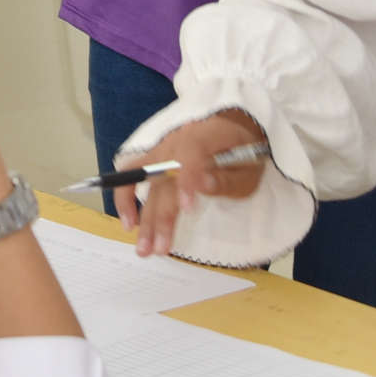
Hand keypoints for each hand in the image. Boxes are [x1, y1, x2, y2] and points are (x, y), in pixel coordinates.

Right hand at [115, 109, 270, 258]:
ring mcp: (162, 149)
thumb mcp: (249, 170)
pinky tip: (129, 222)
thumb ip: (227, 180)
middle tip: (161, 249)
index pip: (191, 154)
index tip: (187, 209)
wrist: (232, 127)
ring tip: (144, 247)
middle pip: (164, 179)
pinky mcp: (153, 158)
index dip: (186, 180)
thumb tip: (203, 185)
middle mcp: (177, 141)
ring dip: (143, 216)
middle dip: (162, 216)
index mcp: (205, 137)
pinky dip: (126, 197)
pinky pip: (132, 174)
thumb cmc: (243, 152)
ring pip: (145, 182)